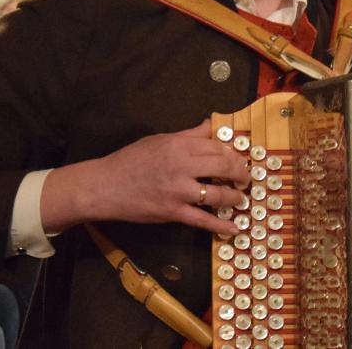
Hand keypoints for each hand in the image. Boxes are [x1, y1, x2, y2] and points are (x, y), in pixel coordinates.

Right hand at [42, 120, 249, 234]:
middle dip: (241, 173)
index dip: (233, 154)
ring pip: (218, 194)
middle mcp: (182, 166)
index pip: (216, 147)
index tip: (239, 159)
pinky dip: (220, 225)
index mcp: (179, 145)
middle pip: (223, 167)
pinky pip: (202, 219)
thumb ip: (189, 134)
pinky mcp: (173, 212)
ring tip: (240, 198)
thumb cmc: (131, 160)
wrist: (105, 186)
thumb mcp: (159, 139)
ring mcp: (178, 191)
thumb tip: (211, 124)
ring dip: (235, 197)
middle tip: (246, 178)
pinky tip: (234, 226)